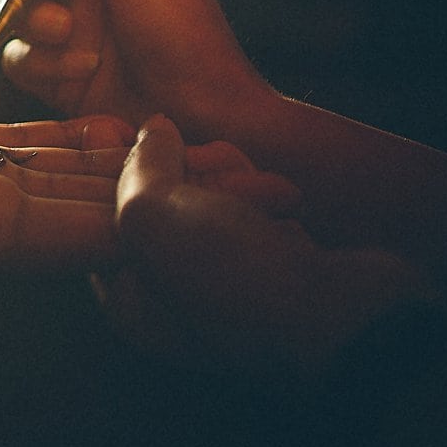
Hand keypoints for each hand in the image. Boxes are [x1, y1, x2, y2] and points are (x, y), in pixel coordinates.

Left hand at [99, 116, 429, 374]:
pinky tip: (285, 201)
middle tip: (214, 164)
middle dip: (183, 170)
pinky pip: (250, 210)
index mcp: (130, 301)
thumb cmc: (234, 279)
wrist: (347, 316)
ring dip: (231, 180)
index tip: (116, 129)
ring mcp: (226, 282)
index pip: (99, 217)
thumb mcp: (152, 216)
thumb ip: (137, 168)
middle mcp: (172, 297)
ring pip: (207, 198)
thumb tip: (151, 130)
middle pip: (156, 201)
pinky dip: (264, 195)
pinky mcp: (271, 265)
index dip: (108, 168)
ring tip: (268, 193)